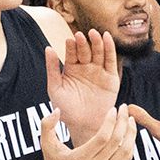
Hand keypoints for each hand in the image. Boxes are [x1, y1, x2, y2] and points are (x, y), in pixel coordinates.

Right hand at [40, 105, 136, 159]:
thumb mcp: (45, 143)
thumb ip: (47, 124)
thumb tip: (57, 110)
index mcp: (80, 159)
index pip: (102, 137)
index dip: (110, 121)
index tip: (113, 109)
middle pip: (117, 142)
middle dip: (123, 122)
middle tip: (125, 109)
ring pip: (126, 152)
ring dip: (131, 134)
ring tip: (130, 120)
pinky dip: (129, 146)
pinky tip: (128, 135)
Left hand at [46, 29, 119, 144]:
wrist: (83, 125)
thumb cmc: (65, 109)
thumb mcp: (55, 88)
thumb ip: (52, 69)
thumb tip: (48, 48)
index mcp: (71, 68)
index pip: (71, 53)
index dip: (71, 46)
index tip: (69, 40)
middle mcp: (85, 67)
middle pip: (85, 50)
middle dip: (83, 43)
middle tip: (80, 36)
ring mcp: (99, 71)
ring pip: (98, 52)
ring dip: (96, 42)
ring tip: (93, 34)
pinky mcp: (111, 77)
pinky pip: (111, 60)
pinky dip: (110, 48)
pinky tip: (107, 38)